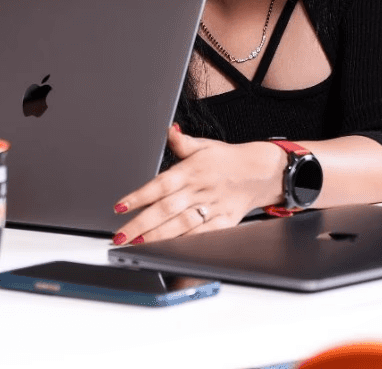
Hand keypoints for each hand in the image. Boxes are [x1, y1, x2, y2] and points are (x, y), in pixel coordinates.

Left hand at [111, 127, 284, 245]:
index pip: (159, 185)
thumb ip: (181, 142)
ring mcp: (211, 208)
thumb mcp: (203, 145)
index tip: (120, 207)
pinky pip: (202, 236)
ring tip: (137, 244)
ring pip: (181, 225)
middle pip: (165, 209)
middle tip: (120, 235)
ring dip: (157, 237)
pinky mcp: (224, 223)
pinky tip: (168, 251)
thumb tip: (168, 130)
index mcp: (190, 171)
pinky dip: (185, 244)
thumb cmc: (227, 159)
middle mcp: (199, 190)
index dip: (138, 196)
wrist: (262, 172)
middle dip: (140, 224)